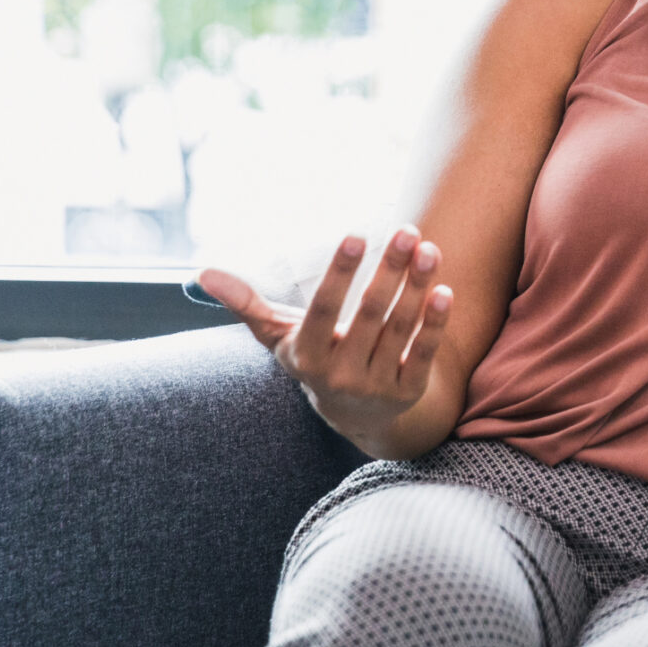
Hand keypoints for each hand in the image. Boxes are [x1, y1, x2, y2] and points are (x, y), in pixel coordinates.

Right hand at [196, 224, 453, 448]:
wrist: (355, 416)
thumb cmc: (315, 358)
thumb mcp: (280, 337)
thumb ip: (248, 305)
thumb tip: (203, 274)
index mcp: (307, 356)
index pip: (324, 310)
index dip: (339, 273)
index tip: (356, 235)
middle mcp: (340, 374)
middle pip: (370, 315)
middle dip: (389, 271)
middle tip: (406, 230)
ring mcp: (376, 386)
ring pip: (400, 329)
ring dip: (416, 287)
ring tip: (427, 248)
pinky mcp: (408, 392)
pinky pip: (423, 353)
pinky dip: (434, 323)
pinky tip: (444, 290)